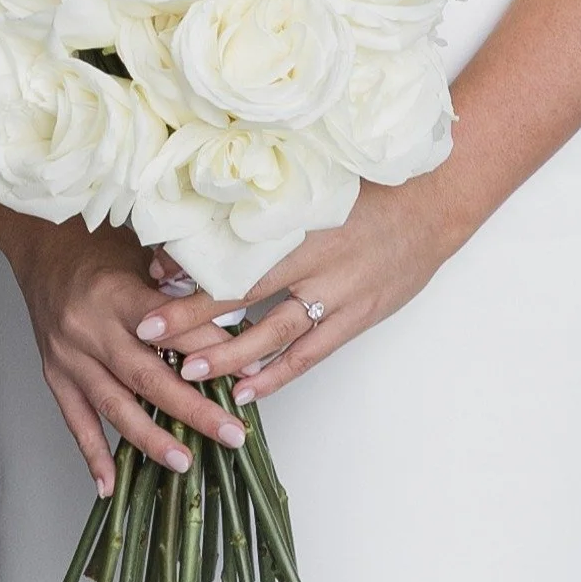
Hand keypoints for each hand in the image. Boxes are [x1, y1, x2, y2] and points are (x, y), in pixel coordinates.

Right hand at [0, 206, 249, 495]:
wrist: (42, 246)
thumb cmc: (101, 248)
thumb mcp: (144, 256)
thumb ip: (180, 291)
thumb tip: (233, 328)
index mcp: (116, 294)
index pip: (168, 328)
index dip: (209, 349)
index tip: (246, 369)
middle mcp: (90, 330)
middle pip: (146, 377)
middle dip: (192, 410)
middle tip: (230, 434)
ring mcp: (69, 357)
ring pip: (114, 406)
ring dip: (151, 439)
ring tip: (184, 464)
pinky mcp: (55, 375)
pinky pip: (75, 421)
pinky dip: (93, 454)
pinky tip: (110, 485)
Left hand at [136, 178, 458, 403]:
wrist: (432, 205)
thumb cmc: (370, 192)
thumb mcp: (317, 191)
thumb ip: (272, 208)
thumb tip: (213, 219)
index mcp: (299, 226)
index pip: (236, 252)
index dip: (193, 269)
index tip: (151, 281)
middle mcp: (315, 262)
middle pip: (243, 295)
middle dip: (193, 317)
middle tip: (148, 334)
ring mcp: (339, 293)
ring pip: (274, 333)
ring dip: (230, 355)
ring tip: (189, 372)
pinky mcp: (359, 316)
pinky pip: (312, 352)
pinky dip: (278, 373)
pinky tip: (247, 390)